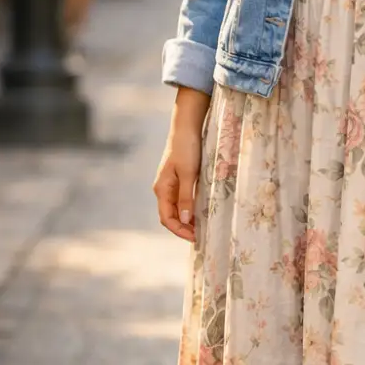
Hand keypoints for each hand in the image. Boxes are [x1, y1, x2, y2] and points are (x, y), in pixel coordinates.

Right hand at [154, 89, 208, 241]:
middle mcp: (163, 189)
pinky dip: (190, 210)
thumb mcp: (189, 174)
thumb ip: (187, 197)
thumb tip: (186, 220)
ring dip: (187, 221)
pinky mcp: (178, 179)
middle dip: (184, 229)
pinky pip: (182, 200)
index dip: (180, 231)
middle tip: (202, 237)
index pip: (167, 219)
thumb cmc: (186, 148)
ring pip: (177, 209)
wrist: (186, 126)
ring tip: (203, 228)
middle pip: (171, 216)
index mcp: (162, 189)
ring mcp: (170, 185)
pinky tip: (201, 213)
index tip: (195, 238)